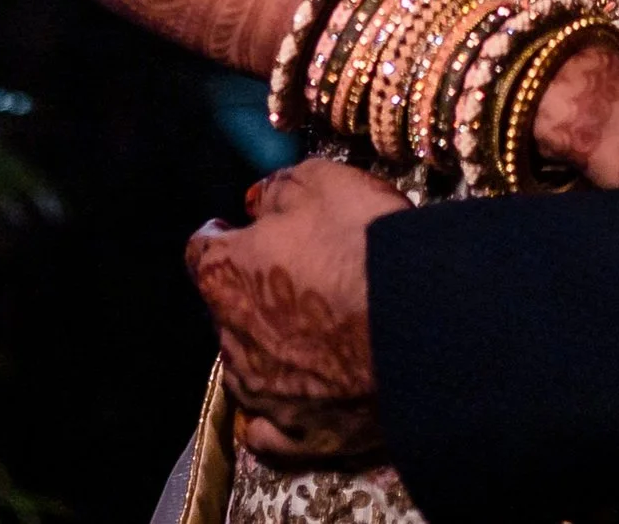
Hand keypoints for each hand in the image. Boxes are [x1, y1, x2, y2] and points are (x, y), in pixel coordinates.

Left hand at [186, 159, 402, 468]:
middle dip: (248, 292)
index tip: (238, 227)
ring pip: (245, 368)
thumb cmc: (363, 243)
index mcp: (227, 275)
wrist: (417, 323)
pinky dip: (273, 415)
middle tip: (290, 274)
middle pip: (224, 310)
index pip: (201, 248)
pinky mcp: (296, 435)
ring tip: (302, 333)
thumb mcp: (322, 182)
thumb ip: (277, 189)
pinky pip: (268, 430)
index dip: (221, 233)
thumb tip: (256, 201)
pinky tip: (289, 403)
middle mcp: (230, 339)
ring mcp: (261, 394)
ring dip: (263, 347)